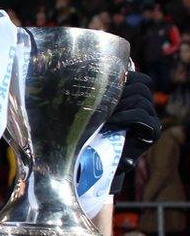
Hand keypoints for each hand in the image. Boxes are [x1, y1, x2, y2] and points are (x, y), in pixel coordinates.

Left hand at [104, 71, 160, 192]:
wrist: (98, 161)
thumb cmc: (92, 133)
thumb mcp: (95, 111)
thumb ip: (99, 96)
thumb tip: (82, 75)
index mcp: (135, 99)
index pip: (140, 79)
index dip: (125, 78)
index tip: (105, 84)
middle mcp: (146, 107)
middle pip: (142, 86)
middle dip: (120, 92)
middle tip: (101, 103)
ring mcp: (151, 120)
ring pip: (141, 99)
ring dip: (119, 104)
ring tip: (104, 114)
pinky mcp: (152, 133)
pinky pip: (142, 115)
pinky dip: (125, 116)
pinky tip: (111, 121)